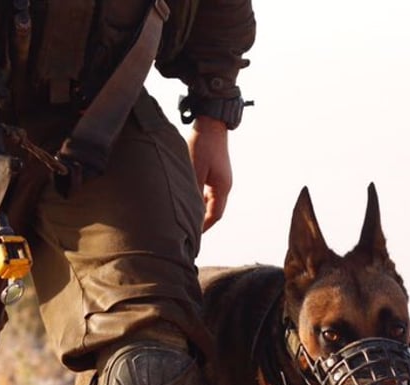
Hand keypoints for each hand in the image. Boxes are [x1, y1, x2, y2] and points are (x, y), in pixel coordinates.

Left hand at [186, 116, 232, 231]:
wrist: (211, 121)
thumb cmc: (203, 144)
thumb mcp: (195, 169)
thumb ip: (193, 190)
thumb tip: (190, 210)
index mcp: (222, 188)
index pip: (215, 216)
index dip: (204, 228)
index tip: (193, 237)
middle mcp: (224, 185)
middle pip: (213, 210)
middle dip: (201, 221)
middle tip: (187, 231)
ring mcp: (220, 177)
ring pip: (209, 200)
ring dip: (199, 209)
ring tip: (185, 216)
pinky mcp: (214, 170)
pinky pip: (207, 190)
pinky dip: (198, 197)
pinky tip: (187, 197)